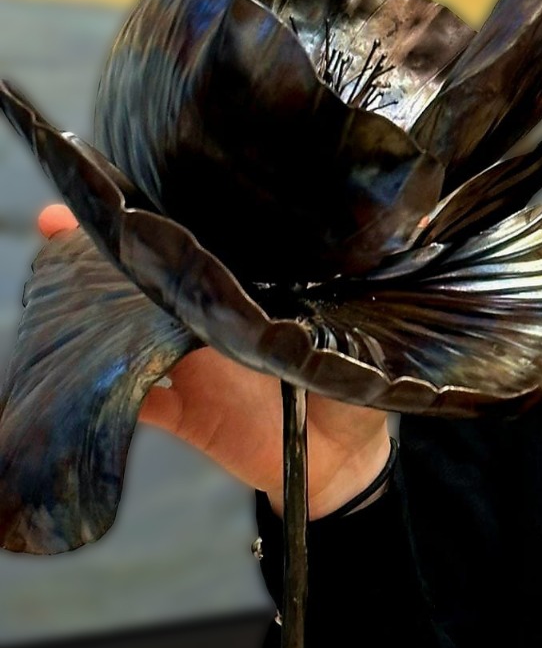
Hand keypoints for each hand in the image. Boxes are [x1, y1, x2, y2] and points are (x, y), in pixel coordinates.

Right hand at [36, 204, 390, 515]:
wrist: (345, 457)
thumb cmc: (352, 385)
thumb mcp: (356, 330)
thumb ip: (348, 294)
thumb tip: (376, 242)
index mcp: (246, 298)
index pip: (197, 253)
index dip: (161, 221)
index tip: (122, 190)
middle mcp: (209, 325)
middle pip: (148, 284)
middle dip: (104, 255)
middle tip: (60, 224)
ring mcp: (192, 369)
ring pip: (133, 335)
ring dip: (100, 316)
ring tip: (65, 288)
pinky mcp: (187, 414)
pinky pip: (143, 402)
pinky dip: (119, 392)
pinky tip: (96, 373)